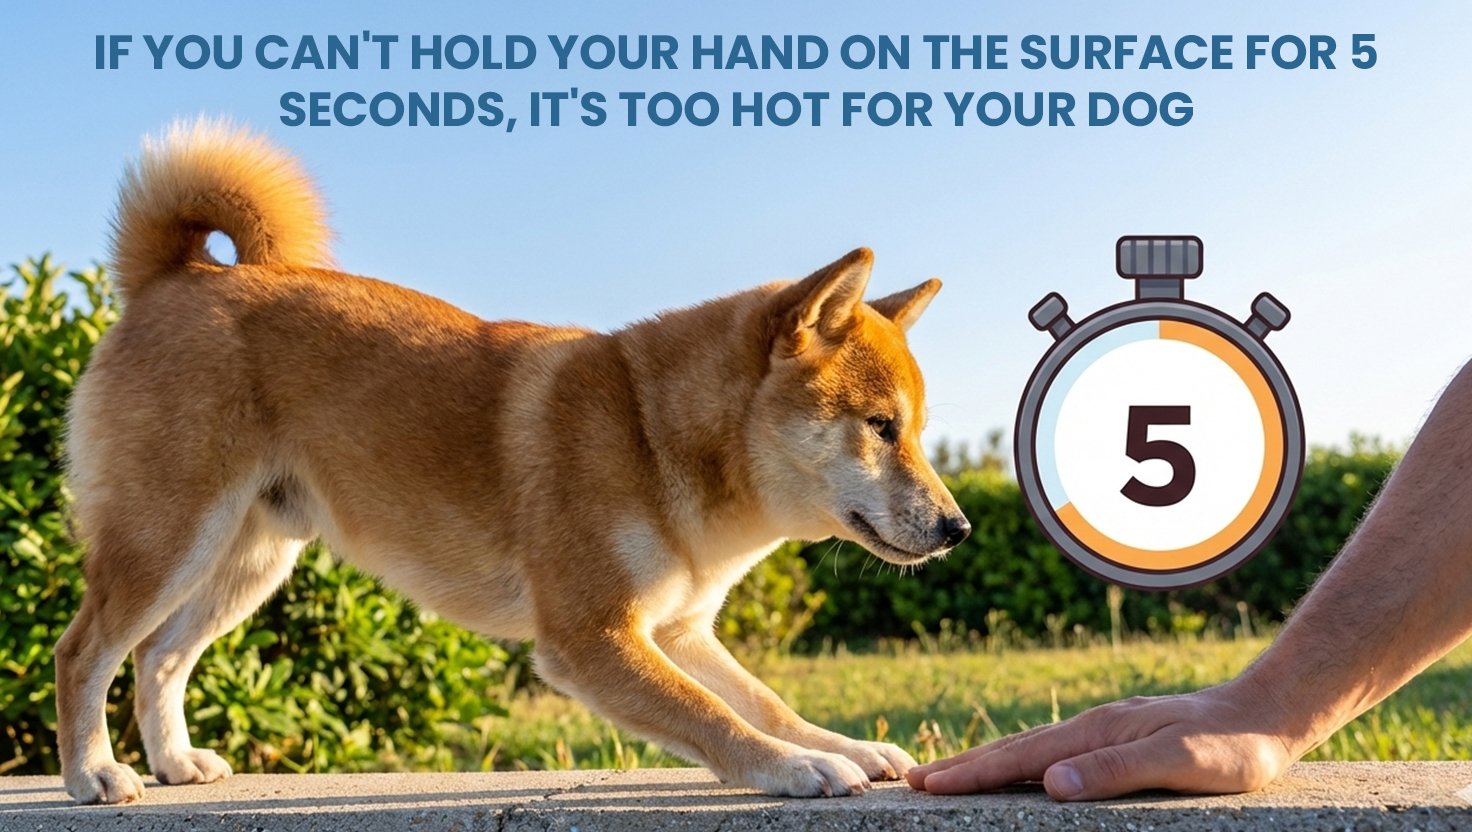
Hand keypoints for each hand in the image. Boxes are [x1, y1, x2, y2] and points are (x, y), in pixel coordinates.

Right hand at [907, 678, 1297, 799]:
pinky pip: (1053, 751)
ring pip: (1030, 748)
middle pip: (1013, 749)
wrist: (1268, 713)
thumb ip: (1116, 771)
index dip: (972, 773)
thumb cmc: (1231, 747)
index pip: (1020, 758)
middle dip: (962, 766)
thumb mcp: (1181, 762)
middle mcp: (1091, 727)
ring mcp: (1101, 729)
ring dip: (985, 763)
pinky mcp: (1115, 737)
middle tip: (914, 780)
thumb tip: (1052, 785)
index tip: (927, 784)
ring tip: (949, 773)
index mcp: (1096, 733)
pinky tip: (1019, 770)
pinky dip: (1020, 761)